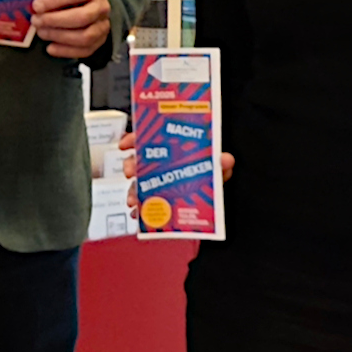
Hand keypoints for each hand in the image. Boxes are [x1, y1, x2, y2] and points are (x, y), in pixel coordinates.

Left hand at [32, 0, 111, 59]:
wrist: (87, 6)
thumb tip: (36, 6)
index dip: (54, 0)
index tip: (36, 6)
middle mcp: (102, 7)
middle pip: (82, 17)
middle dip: (55, 20)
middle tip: (36, 21)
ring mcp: (102, 26)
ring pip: (84, 37)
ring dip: (58, 36)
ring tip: (41, 32)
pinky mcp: (99, 42)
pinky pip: (84, 51)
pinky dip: (65, 51)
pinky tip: (50, 48)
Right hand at [120, 131, 234, 211]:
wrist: (212, 207)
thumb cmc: (210, 178)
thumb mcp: (215, 169)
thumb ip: (220, 164)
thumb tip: (225, 159)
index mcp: (172, 152)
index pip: (148, 139)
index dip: (135, 138)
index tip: (126, 144)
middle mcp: (160, 166)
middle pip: (138, 161)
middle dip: (130, 165)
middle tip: (130, 171)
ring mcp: (156, 184)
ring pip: (137, 184)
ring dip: (132, 191)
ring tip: (134, 199)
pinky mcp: (157, 202)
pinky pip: (143, 204)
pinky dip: (139, 210)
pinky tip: (139, 213)